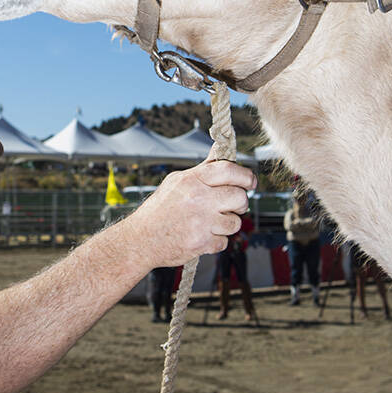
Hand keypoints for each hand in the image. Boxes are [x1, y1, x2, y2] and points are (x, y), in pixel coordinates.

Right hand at [124, 160, 256, 267]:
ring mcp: (201, 223)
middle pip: (239, 197)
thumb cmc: (160, 209)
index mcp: (192, 180)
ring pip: (235, 222)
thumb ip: (203, 169)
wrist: (141, 240)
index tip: (250, 182)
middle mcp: (198, 199)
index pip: (229, 170)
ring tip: (211, 222)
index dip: (246, 176)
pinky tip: (202, 235)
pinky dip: (216, 241)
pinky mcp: (202, 243)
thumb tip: (220, 149)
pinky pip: (224, 241)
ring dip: (227, 224)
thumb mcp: (177, 182)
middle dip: (241, 203)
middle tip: (233, 205)